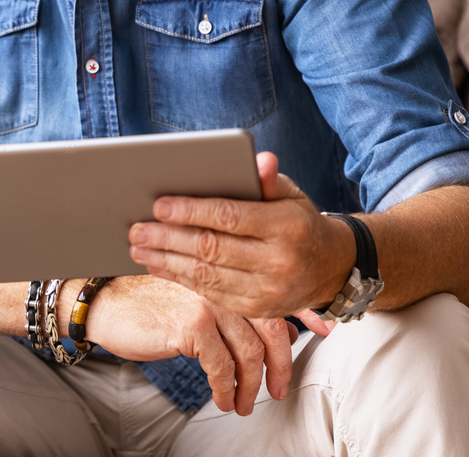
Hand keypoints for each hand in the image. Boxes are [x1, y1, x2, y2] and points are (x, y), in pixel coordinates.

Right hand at [85, 275, 295, 414]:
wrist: (105, 303)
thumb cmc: (149, 300)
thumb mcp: (196, 296)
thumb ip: (234, 304)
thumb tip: (280, 328)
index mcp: (227, 271)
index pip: (272, 295)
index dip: (302, 315)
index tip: (325, 333)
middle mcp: (222, 282)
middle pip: (270, 328)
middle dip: (281, 364)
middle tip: (280, 389)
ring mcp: (208, 301)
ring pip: (250, 351)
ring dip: (251, 385)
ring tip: (244, 402)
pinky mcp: (191, 324)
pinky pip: (222, 365)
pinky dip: (226, 387)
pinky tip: (223, 398)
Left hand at [128, 151, 352, 325]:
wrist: (332, 269)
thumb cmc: (301, 223)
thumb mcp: (292, 196)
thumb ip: (268, 179)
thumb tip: (259, 158)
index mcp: (287, 227)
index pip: (230, 217)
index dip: (191, 211)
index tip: (159, 205)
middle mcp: (278, 262)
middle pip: (212, 248)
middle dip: (168, 238)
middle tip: (137, 228)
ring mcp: (268, 291)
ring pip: (207, 274)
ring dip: (166, 260)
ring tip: (138, 246)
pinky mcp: (257, 310)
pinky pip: (211, 294)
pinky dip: (180, 278)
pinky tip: (158, 265)